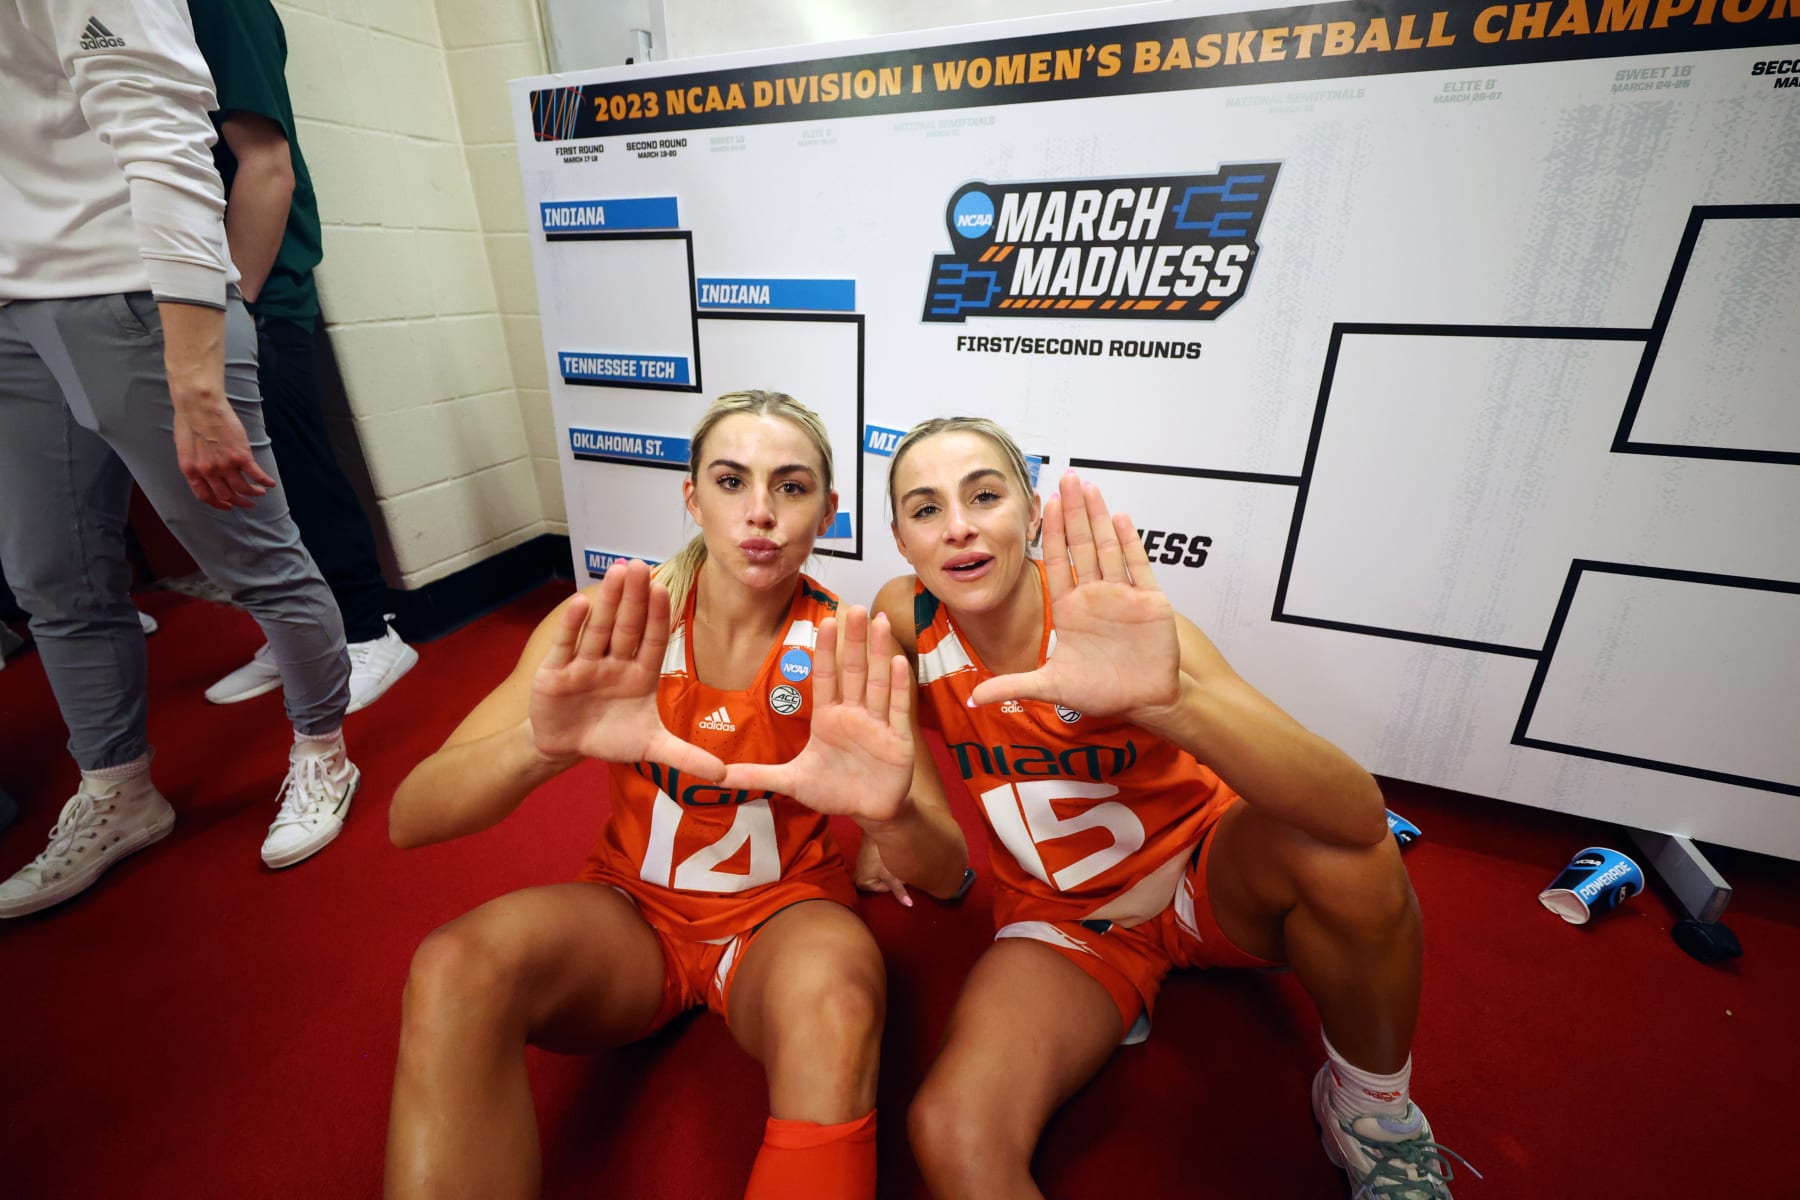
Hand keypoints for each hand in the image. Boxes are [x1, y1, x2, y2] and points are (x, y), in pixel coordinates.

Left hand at [159, 300, 275, 509]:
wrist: (199, 404)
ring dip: (254, 493)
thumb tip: (206, 471)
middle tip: (249, 503)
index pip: (206, 496)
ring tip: (260, 493)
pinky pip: (256, 475)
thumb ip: (195, 462)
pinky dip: (264, 482)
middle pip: (227, 495)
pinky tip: (270, 484)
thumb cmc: (190, 420)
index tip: (228, 506)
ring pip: (243, 489)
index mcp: (191, 470)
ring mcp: (225, 465)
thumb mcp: (186, 447)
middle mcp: (208, 472)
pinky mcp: (241, 456)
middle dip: (239, 502)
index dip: (219, 504)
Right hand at [530, 560, 725, 780]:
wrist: (564, 746)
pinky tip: (579, 603)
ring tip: (616, 572)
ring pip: (599, 629)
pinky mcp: (556, 672)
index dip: (657, 616)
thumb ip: (686, 756)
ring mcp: (584, 663)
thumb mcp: (650, 747)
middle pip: (626, 627)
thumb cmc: (609, 736)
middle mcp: (613, 662)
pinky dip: (572, 626)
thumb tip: (725, 776)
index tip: (665, 589)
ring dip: (607, 602)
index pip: (651, 641)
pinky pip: (566, 646)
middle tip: (640, 566)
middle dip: (634, 598)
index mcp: (639, 674)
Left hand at [720, 606, 914, 822]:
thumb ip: (758, 775)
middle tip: (853, 607)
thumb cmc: (833, 790)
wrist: (869, 811)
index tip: (824, 620)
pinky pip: (898, 708)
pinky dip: (899, 686)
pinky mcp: (898, 739)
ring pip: (878, 681)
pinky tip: (899, 661)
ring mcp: (878, 724)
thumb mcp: (792, 782)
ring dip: (879, 651)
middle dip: (853, 640)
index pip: (825, 677)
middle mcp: (854, 714)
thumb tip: (717, 777)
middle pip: (854, 670)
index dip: (825, 650)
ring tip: (879, 621)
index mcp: (828, 718)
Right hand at [854, 837, 912, 907]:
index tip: (893, 868)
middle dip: (893, 874)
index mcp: (862, 884)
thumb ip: (899, 890)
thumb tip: (909, 905)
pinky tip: (887, 852)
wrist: (875, 826)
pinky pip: (883, 864)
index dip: (895, 880)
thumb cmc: (878, 852)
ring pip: (886, 873)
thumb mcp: (890, 874)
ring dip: (892, 867)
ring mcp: (864, 866)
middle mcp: (859, 876)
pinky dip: (888, 860)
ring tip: (889, 856)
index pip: (887, 889)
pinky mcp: (868, 857)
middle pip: (886, 882)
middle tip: (892, 862)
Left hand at [970, 471, 1180, 719]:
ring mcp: (1122, 595)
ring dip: (1099, 517)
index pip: (1057, 561)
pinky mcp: (1149, 601)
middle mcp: (1095, 596)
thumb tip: (974, 697)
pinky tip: (1121, 517)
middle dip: (1072, 512)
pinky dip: (1130, 542)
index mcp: (1070, 609)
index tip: (1044, 504)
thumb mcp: (1052, 687)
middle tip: (1066, 479)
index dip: (1050, 532)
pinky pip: (1138, 565)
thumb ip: (1014, 685)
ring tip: (1088, 487)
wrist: (1145, 702)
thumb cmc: (1102, 693)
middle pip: (1081, 545)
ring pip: (1108, 547)